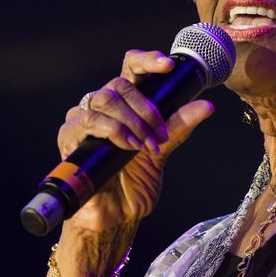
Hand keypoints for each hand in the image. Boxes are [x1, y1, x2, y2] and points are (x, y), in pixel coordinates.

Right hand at [57, 50, 214, 233]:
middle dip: (144, 107)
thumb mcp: (162, 151)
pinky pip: (87, 120)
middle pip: (118, 84)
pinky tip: (126, 146)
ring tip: (143, 145)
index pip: (131, 69)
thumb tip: (206, 105)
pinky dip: (113, 131)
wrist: (116, 216)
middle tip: (157, 133)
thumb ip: (179, 126)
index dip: (147, 60)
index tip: (168, 65)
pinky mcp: (69, 137)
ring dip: (130, 121)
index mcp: (125, 105)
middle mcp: (103, 108)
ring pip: (103, 99)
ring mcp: (84, 121)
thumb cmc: (134, 184)